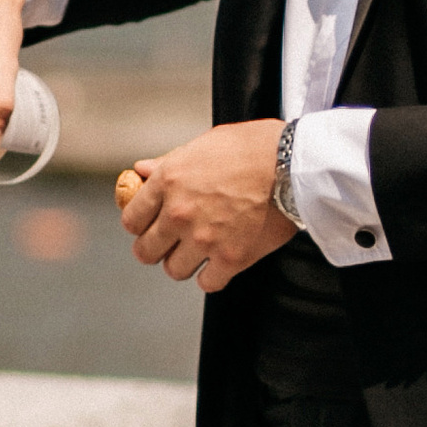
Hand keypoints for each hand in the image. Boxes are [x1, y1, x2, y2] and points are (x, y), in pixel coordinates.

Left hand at [117, 120, 294, 291]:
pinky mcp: (231, 258)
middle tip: (169, 244)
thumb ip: (169, 163)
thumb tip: (140, 170)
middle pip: (146, 251)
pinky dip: (213, 276)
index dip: (139, 225)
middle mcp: (179, 213)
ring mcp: (204, 238)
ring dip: (184, 263)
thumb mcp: (204, 144)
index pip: (131, 219)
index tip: (149, 226)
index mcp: (168, 182)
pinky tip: (220, 263)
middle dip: (156, 248)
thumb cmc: (253, 146)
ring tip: (198, 253)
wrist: (295, 162)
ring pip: (174, 269)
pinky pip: (208, 282)